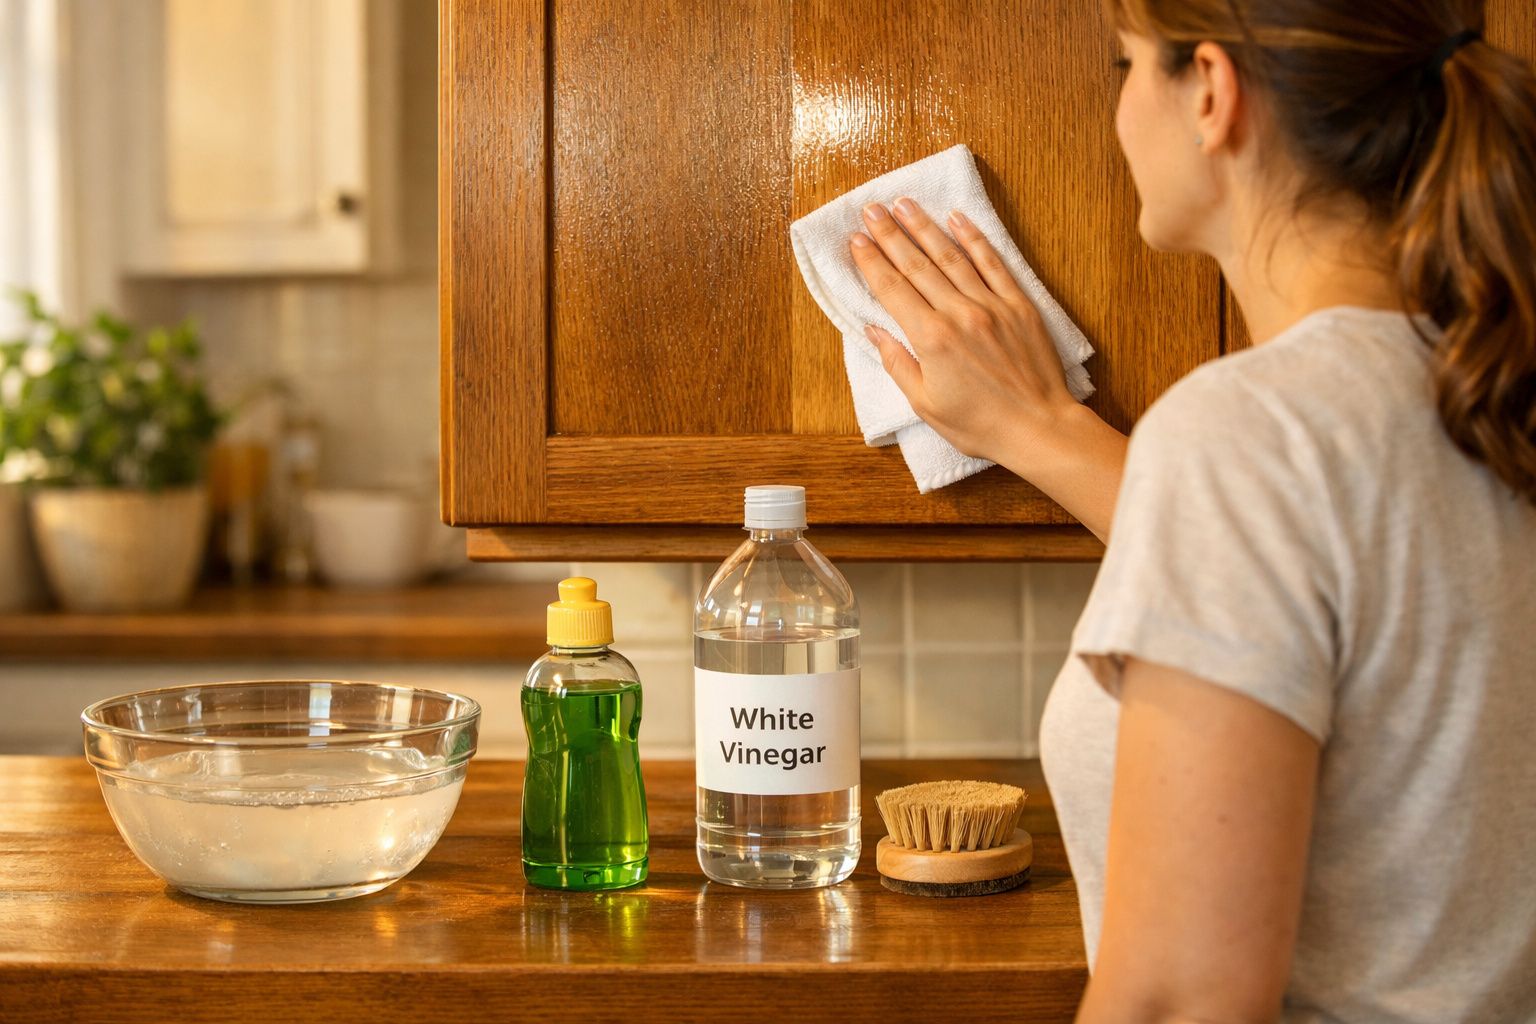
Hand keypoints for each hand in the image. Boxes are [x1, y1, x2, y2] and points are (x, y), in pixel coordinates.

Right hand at [849, 198, 1079, 462]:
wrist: (1038, 428)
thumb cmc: (980, 425)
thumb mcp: (926, 404)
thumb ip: (898, 364)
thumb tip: (874, 331)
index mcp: (931, 339)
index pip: (893, 290)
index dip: (872, 262)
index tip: (856, 240)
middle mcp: (959, 314)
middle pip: (917, 265)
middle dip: (891, 235)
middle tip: (871, 210)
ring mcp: (991, 305)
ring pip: (952, 257)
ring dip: (925, 227)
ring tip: (905, 204)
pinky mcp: (1019, 304)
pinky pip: (993, 263)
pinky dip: (974, 238)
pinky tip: (957, 218)